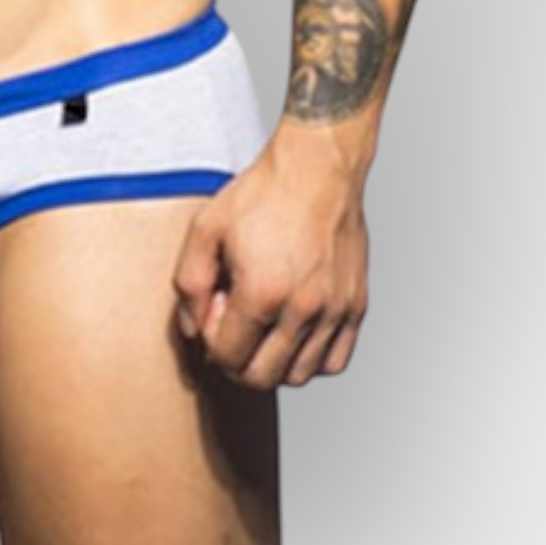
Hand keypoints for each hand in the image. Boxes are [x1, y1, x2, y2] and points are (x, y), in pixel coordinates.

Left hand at [172, 132, 368, 388]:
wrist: (317, 167)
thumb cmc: (265, 193)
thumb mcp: (206, 228)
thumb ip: (190, 283)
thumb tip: (193, 328)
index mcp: (262, 292)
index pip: (228, 357)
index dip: (211, 343)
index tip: (214, 313)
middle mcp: (302, 309)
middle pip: (262, 376)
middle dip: (236, 362)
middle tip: (233, 327)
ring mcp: (333, 311)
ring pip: (299, 375)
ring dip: (273, 363)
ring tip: (263, 325)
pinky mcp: (355, 306)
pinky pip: (334, 361)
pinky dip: (311, 359)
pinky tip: (293, 331)